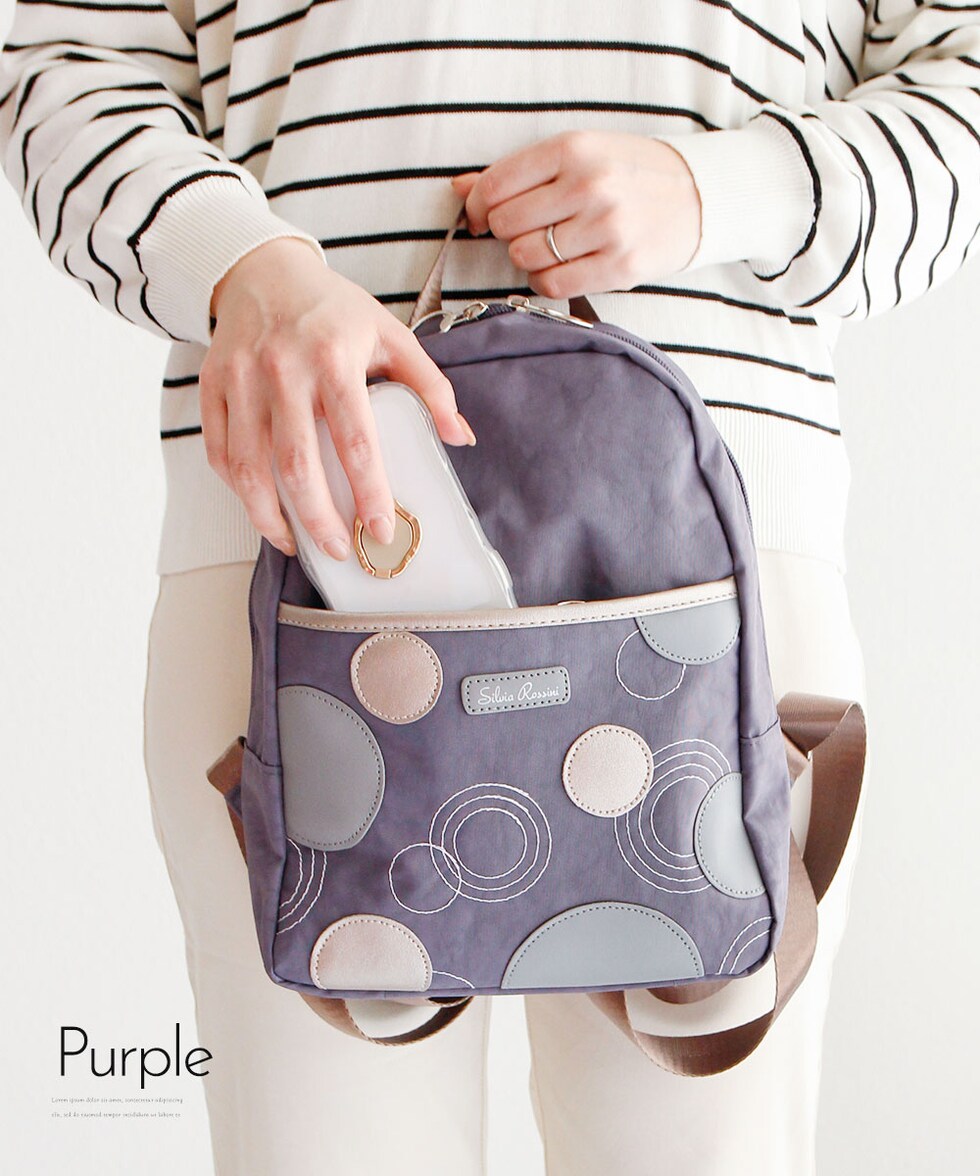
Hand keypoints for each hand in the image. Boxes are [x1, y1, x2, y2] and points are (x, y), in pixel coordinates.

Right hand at [199, 237, 475, 558]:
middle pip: (298, 467)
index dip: (369, 494)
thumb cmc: (331, 308)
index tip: (380, 530)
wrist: (261, 270)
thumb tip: (461, 436)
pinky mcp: (212, 388)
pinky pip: (220, 453)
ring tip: (297, 542)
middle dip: (320, 520)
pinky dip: (239, 490)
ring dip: (272, 518)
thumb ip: (429, 386)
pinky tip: (263, 507)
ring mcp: (241, 381)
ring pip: (249, 469)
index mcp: (334, 358)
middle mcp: (283, 371)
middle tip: (340, 549)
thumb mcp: (390, 334)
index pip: (356, 441)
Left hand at [450, 130, 701, 298]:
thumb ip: (519, 171)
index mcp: (574, 149)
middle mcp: (590, 186)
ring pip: (524, 257)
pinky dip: (546, 280)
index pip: (496, 184)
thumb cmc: (631, 174)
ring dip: (528, 257)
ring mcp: (606, 229)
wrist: (700, 197)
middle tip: (531, 228)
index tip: (484, 215)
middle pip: (506, 225)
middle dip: (509, 231)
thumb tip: (459, 188)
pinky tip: (563, 266)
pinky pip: (552, 284)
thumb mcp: (580, 154)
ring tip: (552, 246)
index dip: (479, 206)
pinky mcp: (618, 267)